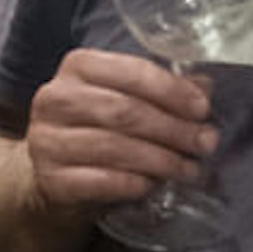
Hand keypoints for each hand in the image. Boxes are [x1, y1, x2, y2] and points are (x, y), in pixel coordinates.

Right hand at [24, 50, 218, 216]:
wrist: (56, 175)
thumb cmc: (100, 129)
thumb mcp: (129, 100)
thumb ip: (164, 91)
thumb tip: (205, 88)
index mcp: (79, 66)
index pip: (132, 71)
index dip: (172, 91)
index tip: (203, 110)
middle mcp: (55, 98)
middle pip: (124, 110)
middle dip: (172, 129)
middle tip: (205, 144)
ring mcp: (47, 139)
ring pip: (113, 147)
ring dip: (160, 160)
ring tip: (189, 169)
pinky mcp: (50, 179)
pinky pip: (99, 181)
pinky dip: (132, 183)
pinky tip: (154, 185)